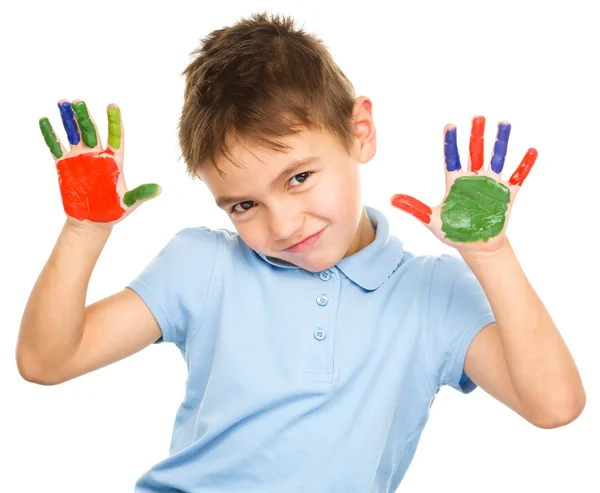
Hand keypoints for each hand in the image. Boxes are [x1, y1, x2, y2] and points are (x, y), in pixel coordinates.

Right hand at [39, 99, 160, 226]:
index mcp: (114, 160)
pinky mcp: (65, 165)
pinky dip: (50, 134)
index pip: (115, 137)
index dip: (114, 122)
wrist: (93, 222)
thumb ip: (141, 194)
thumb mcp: (129, 203)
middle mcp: (97, 155)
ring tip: (63, 103)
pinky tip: (45, 120)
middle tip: (78, 102)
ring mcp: (80, 158)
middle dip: (85, 117)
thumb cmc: (114, 211)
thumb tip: (159, 189)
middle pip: (91, 131)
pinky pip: (56, 147)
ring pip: (74, 134)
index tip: (113, 105)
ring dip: (68, 119)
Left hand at [390, 116, 537, 252]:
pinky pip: (518, 177)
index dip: (451, 143)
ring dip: (500, 142)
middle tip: (478, 116)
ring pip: (497, 158)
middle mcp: (473, 179)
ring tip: (503, 123)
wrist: (476, 247)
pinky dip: (525, 165)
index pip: (451, 157)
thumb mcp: (431, 220)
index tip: (450, 125)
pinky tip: (531, 150)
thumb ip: (414, 207)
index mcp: (455, 182)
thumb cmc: (454, 232)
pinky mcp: (507, 194)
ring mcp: (491, 185)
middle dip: (476, 135)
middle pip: (475, 152)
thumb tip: (391, 199)